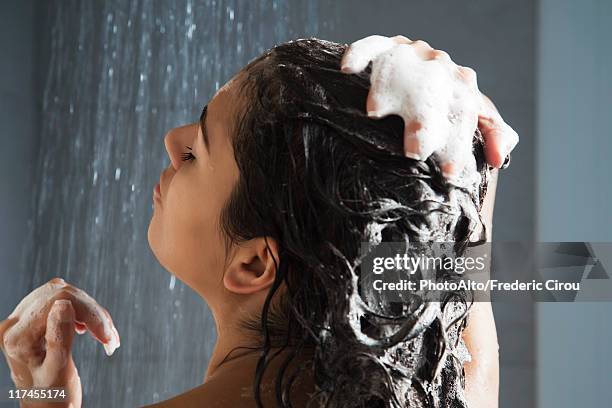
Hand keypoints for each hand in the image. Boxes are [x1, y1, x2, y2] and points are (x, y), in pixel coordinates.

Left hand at [0, 278, 119, 407]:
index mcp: (16, 337)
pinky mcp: (32, 321)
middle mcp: (13, 325)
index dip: (88, 312)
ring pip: (63, 294)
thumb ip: (59, 336)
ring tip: (105, 336)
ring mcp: (22, 321)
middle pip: (60, 293)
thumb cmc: (52, 399)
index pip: (56, 301)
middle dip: (91, 312)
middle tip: (109, 337)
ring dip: (90, 312)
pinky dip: (82, 313)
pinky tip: (88, 330)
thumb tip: (64, 303)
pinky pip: (61, 301)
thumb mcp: (58, 370)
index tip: (107, 335)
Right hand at [341, 35, 518, 176]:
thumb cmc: (445, 106)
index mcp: (463, 86)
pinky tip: (349, 68)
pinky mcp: (385, 46)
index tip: (448, 172)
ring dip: (387, 87)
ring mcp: (412, 55)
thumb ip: (493, 134)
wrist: (420, 72)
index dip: (458, 143)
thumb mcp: (471, 120)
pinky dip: (360, 53)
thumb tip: (497, 157)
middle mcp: (440, 67)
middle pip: (433, 92)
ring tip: (377, 112)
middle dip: (424, 120)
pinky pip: (372, 45)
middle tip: (416, 151)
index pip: (465, 114)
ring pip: (400, 65)